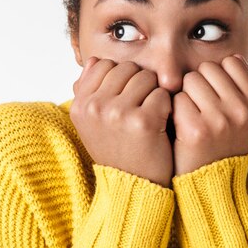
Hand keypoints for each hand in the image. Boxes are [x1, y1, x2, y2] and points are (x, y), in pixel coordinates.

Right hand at [70, 57, 173, 186]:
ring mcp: (117, 113)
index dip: (121, 78)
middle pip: (127, 68)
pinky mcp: (142, 121)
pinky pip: (162, 93)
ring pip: (146, 77)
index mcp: (80, 105)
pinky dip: (167, 107)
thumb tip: (96, 60)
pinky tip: (160, 124)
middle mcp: (95, 107)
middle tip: (141, 108)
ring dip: (154, 93)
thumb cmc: (117, 150)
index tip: (126, 99)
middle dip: (139, 83)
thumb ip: (90, 90)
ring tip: (150, 116)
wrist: (134, 187)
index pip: (104, 64)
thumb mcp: (93, 123)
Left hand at [172, 54, 247, 175]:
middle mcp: (243, 112)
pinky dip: (174, 110)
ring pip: (191, 80)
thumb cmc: (221, 144)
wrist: (207, 184)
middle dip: (199, 83)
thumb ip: (244, 88)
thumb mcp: (244, 119)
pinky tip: (180, 126)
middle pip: (208, 68)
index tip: (215, 96)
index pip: (232, 62)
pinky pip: (178, 98)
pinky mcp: (197, 130)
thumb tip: (235, 57)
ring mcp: (221, 121)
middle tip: (200, 108)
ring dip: (185, 94)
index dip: (217, 76)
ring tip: (191, 116)